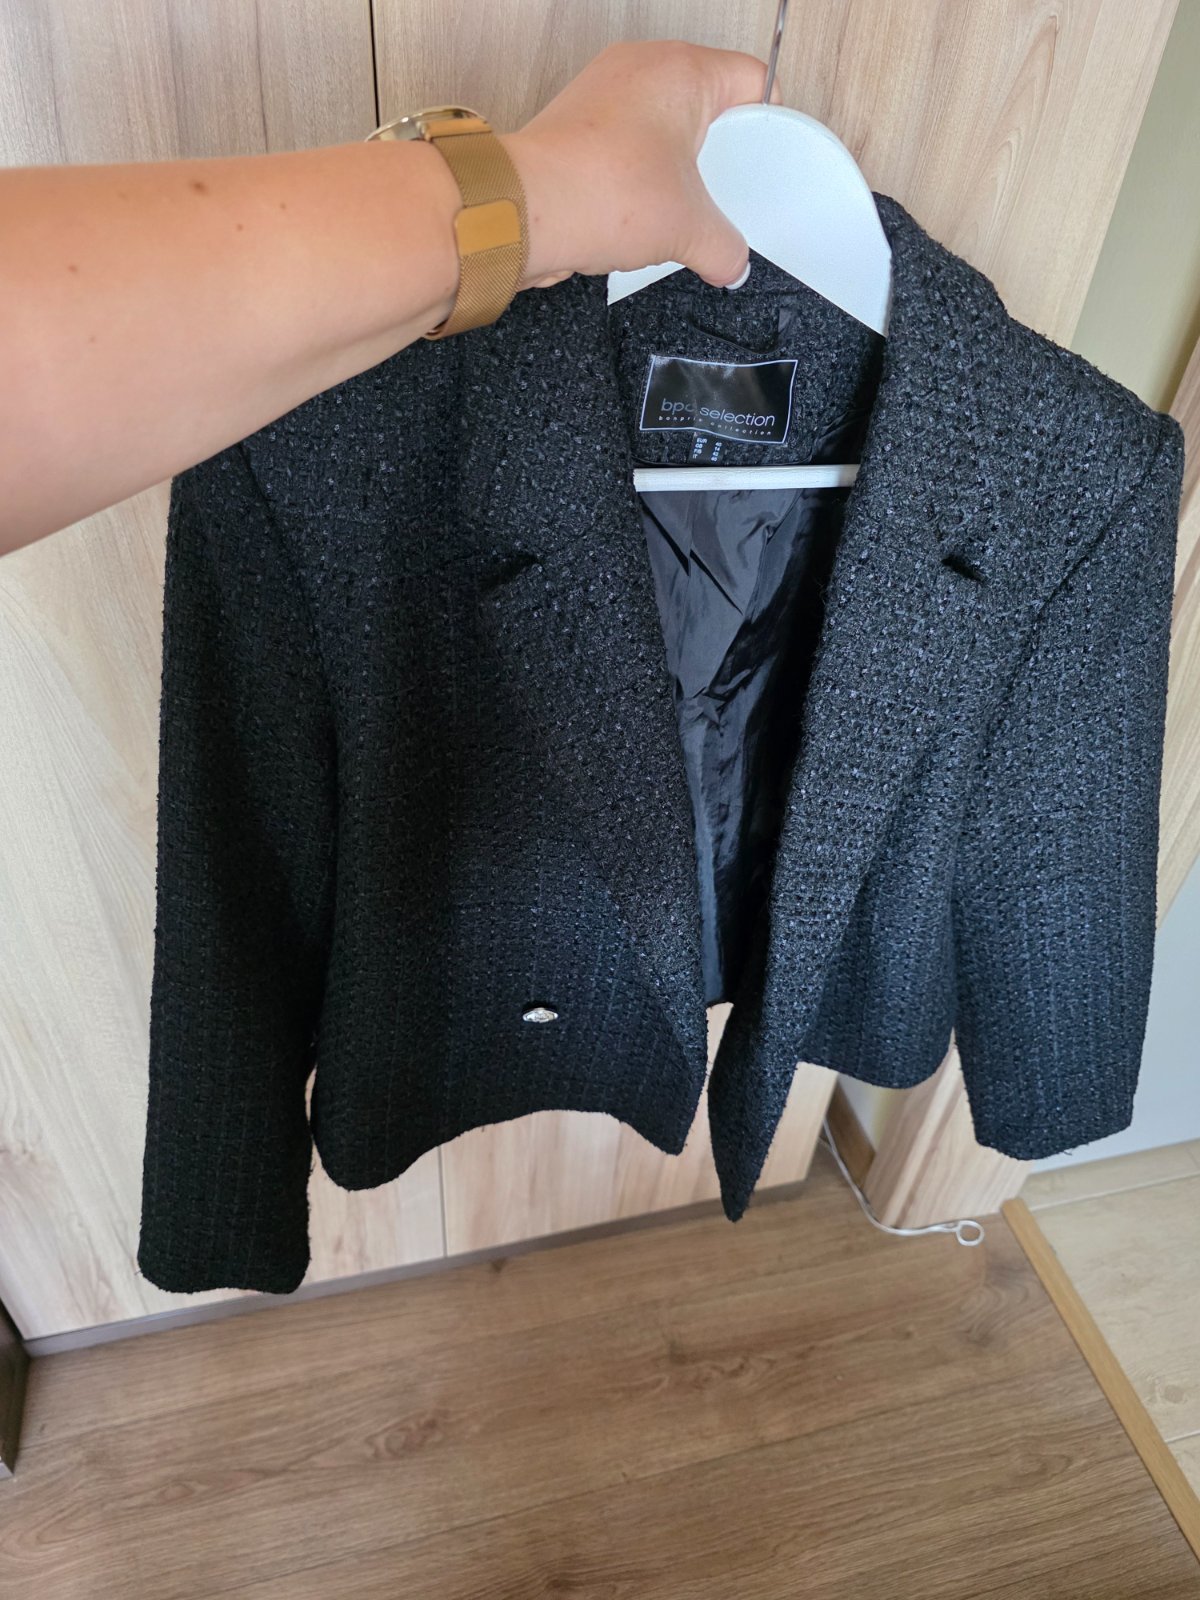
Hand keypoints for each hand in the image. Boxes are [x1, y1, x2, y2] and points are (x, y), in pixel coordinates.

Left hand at [498, 40, 782, 292]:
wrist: (523, 213)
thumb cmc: (599, 191)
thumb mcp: (688, 230)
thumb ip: (725, 249)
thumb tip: (731, 262)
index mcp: (682, 70)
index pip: (753, 80)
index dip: (769, 124)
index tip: (767, 161)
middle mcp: (641, 67)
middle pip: (705, 104)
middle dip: (717, 154)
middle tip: (725, 195)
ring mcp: (603, 92)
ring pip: (661, 126)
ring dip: (673, 169)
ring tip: (680, 210)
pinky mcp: (575, 124)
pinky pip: (624, 145)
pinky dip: (636, 177)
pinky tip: (639, 215)